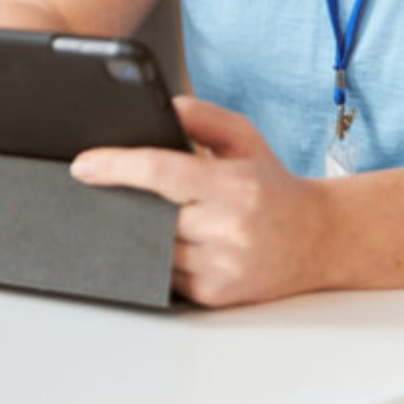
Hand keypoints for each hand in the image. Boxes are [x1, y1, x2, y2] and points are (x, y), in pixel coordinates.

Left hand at [71, 96, 336, 306]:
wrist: (321, 239)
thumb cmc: (273, 185)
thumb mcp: (244, 137)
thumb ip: (200, 116)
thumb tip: (158, 108)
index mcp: (233, 185)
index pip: (160, 171)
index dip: (115, 166)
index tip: (83, 165)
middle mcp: (228, 229)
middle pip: (149, 213)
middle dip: (128, 200)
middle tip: (113, 187)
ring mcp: (221, 267)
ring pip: (151, 247)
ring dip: (141, 230)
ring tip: (154, 213)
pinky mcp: (214, 295)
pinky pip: (163, 275)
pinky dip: (158, 256)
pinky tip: (172, 241)